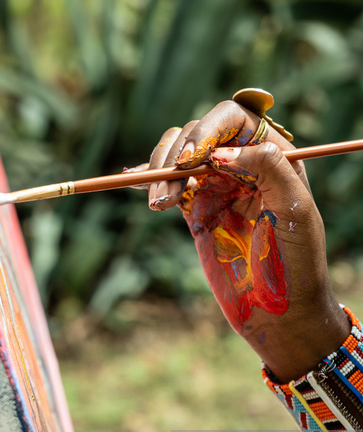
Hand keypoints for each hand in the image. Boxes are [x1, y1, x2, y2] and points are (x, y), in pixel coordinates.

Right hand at [139, 100, 348, 381]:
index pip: (234, 119)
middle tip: (171, 189)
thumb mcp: (294, 209)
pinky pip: (168, 185)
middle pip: (198, 132)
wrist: (280, 311)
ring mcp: (216, 186)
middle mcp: (242, 164)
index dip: (209, 129)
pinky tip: (134, 181)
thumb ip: (268, 167)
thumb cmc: (297, 261)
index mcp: (272, 155)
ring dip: (160, 170)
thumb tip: (221, 151)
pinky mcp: (195, 209)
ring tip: (158, 204)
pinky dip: (148, 180)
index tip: (194, 159)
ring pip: (178, 155)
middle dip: (178, 154)